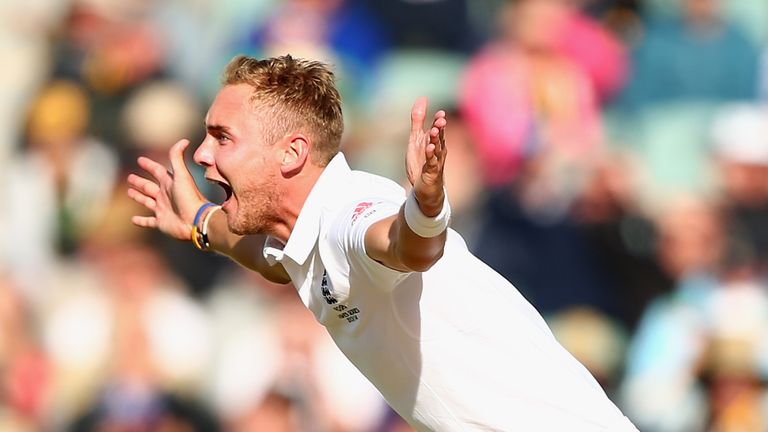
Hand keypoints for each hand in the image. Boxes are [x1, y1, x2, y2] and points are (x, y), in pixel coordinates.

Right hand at [127, 139, 207, 240]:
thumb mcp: (182, 175)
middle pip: (150, 187)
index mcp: (170, 183)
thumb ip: (178, 158)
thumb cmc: (189, 197)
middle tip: (130, 177)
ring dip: (139, 197)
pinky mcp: (161, 222)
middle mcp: (166, 195)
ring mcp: (163, 209)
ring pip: (147, 201)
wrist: (196, 220)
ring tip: (129, 192)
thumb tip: (184, 140)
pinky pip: (148, 221)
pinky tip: (133, 220)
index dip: (149, 165)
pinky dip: (141, 221)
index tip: (140, 160)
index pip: (158, 171)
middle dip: (140, 182)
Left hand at [405, 97, 447, 216]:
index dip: (439, 121)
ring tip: (434, 131)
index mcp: (435, 141)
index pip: (438, 129)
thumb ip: (418, 120)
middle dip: (440, 128)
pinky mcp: (431, 173)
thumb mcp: (416, 139)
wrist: (424, 188)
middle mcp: (438, 150)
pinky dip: (431, 156)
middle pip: (439, 137)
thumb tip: (422, 98)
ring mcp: (436, 162)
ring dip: (436, 140)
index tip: (440, 113)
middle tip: (441, 119)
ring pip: (437, 149)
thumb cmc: (422, 162)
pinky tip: (429, 148)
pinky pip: (432, 163)